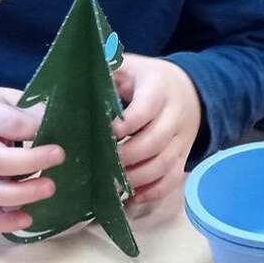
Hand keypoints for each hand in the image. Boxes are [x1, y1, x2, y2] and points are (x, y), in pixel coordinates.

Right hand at [0, 86, 61, 234]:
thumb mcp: (9, 98)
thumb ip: (32, 110)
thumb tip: (66, 122)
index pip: (7, 123)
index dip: (33, 128)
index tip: (55, 126)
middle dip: (31, 162)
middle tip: (60, 156)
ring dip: (22, 194)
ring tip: (50, 187)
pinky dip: (5, 222)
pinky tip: (29, 220)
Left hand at [110, 56, 201, 212]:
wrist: (190, 90)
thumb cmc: (147, 79)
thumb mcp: (129, 66)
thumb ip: (105, 70)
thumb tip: (72, 81)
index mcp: (159, 88)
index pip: (146, 109)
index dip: (125, 125)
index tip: (105, 134)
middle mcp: (175, 114)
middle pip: (154, 142)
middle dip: (126, 156)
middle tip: (101, 163)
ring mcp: (182, 138)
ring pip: (163, 164)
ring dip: (137, 177)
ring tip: (113, 183)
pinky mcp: (184, 156)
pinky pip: (173, 178)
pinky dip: (154, 191)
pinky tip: (133, 196)